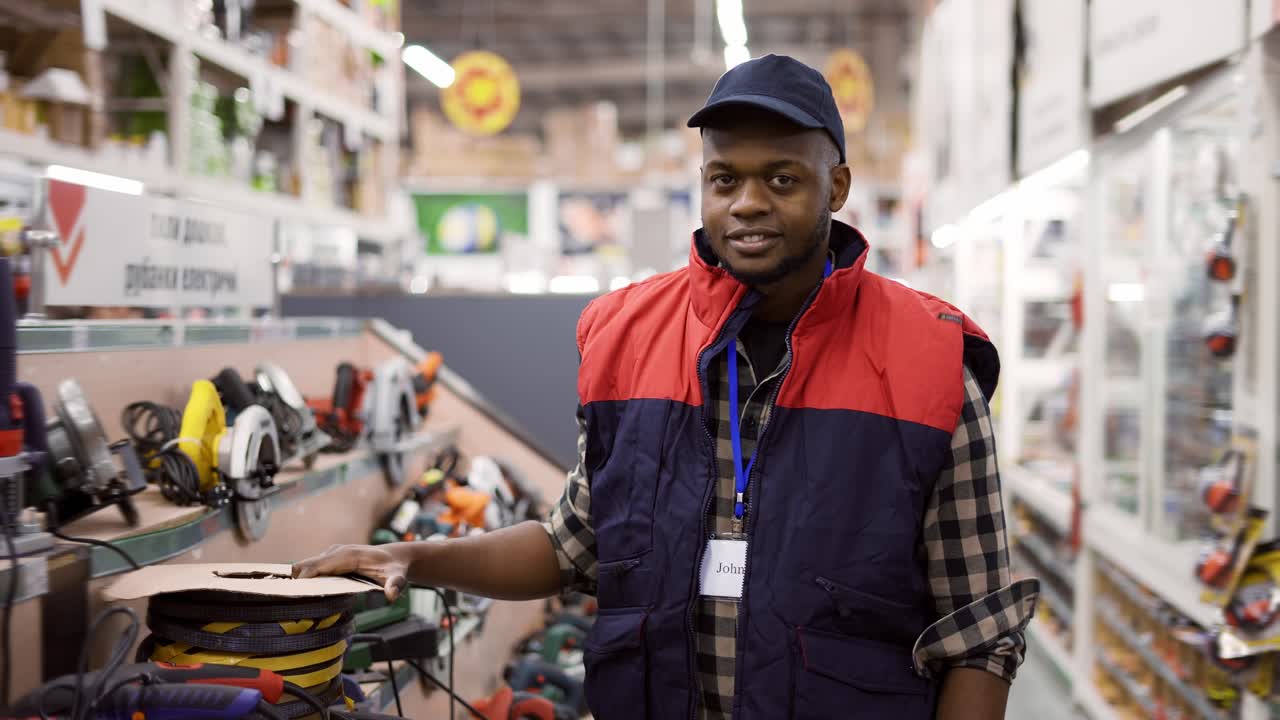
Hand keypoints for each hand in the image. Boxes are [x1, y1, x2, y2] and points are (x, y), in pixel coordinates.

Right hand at [292, 544, 409, 600]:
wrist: (395, 557)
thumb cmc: (394, 567)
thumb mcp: (397, 577)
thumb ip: (395, 585)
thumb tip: (391, 594)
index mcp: (349, 555)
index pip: (320, 564)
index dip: (305, 576)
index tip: (290, 590)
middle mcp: (337, 552)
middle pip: (306, 564)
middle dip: (294, 579)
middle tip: (279, 598)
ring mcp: (332, 555)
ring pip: (305, 566)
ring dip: (295, 581)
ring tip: (282, 599)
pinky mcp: (330, 560)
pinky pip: (310, 569)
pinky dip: (302, 579)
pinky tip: (295, 594)